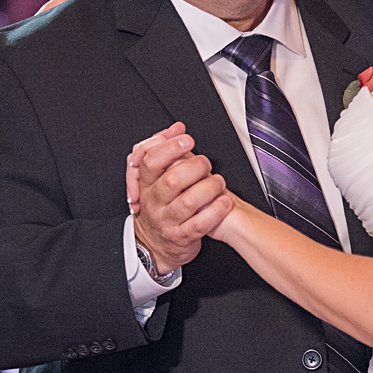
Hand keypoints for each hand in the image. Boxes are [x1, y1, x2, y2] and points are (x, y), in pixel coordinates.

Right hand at [129, 122, 231, 273]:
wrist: (157, 245)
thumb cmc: (163, 205)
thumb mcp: (157, 180)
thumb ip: (166, 151)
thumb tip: (177, 127)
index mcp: (147, 185)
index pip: (151, 162)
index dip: (169, 148)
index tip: (186, 140)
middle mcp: (155, 202)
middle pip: (172, 180)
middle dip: (195, 167)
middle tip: (206, 164)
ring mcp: (168, 221)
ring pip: (188, 202)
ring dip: (209, 188)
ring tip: (218, 182)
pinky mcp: (182, 236)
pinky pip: (200, 223)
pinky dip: (216, 210)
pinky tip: (225, 201)